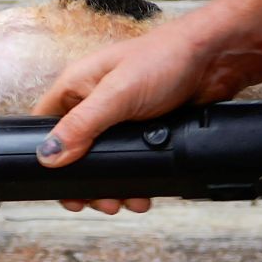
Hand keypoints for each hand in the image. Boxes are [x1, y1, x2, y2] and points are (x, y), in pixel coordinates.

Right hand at [32, 0, 261, 214]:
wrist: (216, 58)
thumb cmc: (164, 59)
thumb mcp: (117, 95)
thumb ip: (82, 126)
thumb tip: (48, 156)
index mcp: (77, 86)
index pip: (45, 126)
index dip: (46, 156)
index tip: (59, 187)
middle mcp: (94, 101)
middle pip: (74, 151)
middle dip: (86, 181)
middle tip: (100, 202)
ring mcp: (120, 117)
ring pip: (104, 160)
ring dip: (111, 185)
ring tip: (125, 202)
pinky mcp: (145, 129)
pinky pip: (131, 159)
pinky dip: (134, 179)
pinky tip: (142, 193)